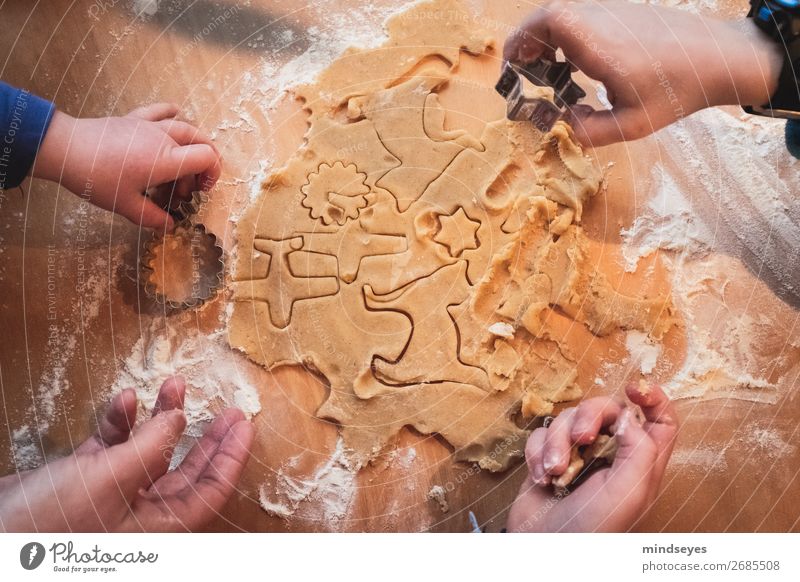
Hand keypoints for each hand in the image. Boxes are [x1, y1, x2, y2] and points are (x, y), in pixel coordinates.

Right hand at [0, 376, 253, 531]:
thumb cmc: (49, 527)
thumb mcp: (112, 480)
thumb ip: (152, 447)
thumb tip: (179, 419)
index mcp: (159, 528)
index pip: (211, 492)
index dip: (232, 457)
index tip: (245, 424)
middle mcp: (140, 515)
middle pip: (187, 472)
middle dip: (206, 437)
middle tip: (226, 409)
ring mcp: (111, 498)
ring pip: (149, 453)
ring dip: (160, 419)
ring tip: (172, 385)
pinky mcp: (84, 483)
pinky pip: (113, 448)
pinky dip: (120, 423)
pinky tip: (124, 400)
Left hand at [34, 103, 221, 229]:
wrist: (64, 149)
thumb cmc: (96, 178)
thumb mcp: (126, 205)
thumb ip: (152, 217)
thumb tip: (169, 225)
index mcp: (166, 160)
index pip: (207, 157)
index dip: (213, 173)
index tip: (202, 190)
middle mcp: (163, 138)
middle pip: (201, 141)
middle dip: (206, 163)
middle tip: (195, 184)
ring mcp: (149, 126)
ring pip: (185, 127)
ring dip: (193, 145)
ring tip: (185, 164)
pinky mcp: (134, 119)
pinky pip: (162, 111)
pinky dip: (173, 114)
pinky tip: (176, 115)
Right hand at [503, 0, 782, 145]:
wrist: (723, 57)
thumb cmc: (679, 90)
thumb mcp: (633, 124)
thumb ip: (591, 131)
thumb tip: (566, 122)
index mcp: (598, 46)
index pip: (547, 24)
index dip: (521, 39)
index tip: (512, 64)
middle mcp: (601, 22)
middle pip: (549, 15)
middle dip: (528, 41)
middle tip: (523, 70)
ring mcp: (614, 13)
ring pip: (566, 16)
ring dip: (549, 41)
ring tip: (550, 72)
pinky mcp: (625, 13)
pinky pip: (585, 19)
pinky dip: (570, 38)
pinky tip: (579, 65)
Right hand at [507, 383, 677, 531]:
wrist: (542, 547)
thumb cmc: (592, 528)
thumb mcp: (630, 491)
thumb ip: (641, 448)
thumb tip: (629, 416)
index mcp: (642, 463)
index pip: (661, 421)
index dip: (653, 398)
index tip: (634, 387)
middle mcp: (612, 455)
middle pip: (608, 409)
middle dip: (589, 417)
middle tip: (581, 438)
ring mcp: (579, 455)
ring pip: (569, 419)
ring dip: (557, 443)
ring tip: (555, 471)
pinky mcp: (548, 457)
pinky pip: (542, 433)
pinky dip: (538, 452)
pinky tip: (542, 476)